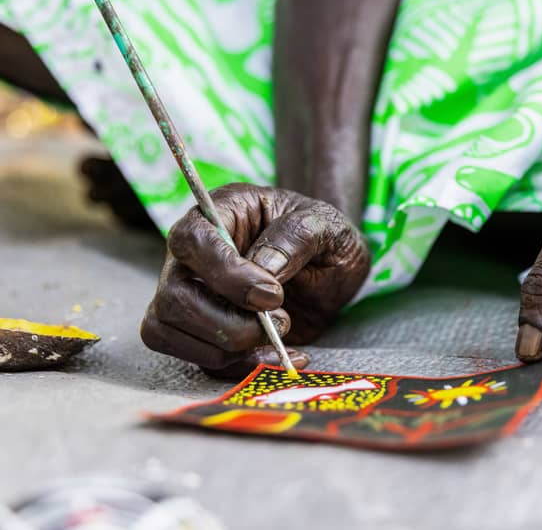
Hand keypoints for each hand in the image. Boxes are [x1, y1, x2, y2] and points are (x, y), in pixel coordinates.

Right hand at [141, 183, 370, 376]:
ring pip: (170, 331)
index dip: (224, 274)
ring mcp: (193, 293)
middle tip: (281, 321)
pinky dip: (240, 367)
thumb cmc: (322, 234)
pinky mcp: (204, 330)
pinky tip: (281, 357)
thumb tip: (264, 268)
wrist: (332, 265)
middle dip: (227, 323)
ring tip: (282, 332)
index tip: (272, 294)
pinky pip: (198, 358)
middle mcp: (195, 255)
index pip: (191, 241)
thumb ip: (296, 236)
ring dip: (229, 347)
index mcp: (220, 213)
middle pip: (173, 296)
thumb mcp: (324, 224)